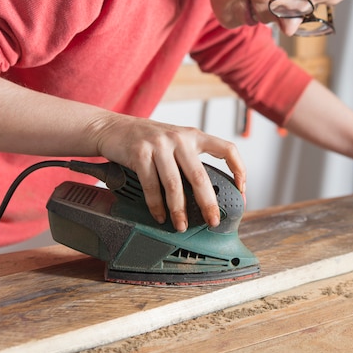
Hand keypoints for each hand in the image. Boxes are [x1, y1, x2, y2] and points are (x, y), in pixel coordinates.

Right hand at [88, 113, 245, 231]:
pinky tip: (160, 216)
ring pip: (175, 185)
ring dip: (179, 210)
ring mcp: (159, 145)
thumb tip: (207, 192)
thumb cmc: (147, 139)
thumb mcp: (175, 141)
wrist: (111, 127)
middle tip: (212, 221)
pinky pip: (151, 185)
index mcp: (194, 135)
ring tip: (182, 226)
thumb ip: (190, 159)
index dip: (239, 168)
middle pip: (200, 176)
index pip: (226, 149)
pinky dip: (156, 205)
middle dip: (208, 203)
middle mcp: (179, 138)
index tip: (241, 188)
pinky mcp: (139, 153)